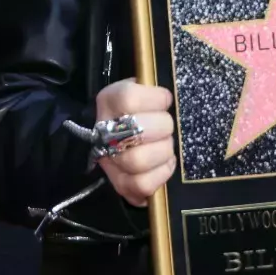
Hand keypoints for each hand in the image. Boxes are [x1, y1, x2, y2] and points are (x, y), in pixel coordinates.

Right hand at [91, 80, 174, 205]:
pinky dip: (161, 174)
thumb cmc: (146, 108)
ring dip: (162, 152)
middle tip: (167, 127)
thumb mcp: (146, 90)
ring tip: (165, 145)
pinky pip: (142, 185)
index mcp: (109, 101)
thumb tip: (172, 96)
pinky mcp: (120, 184)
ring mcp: (109, 160)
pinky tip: (165, 164)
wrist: (127, 132)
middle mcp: (103, 131)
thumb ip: (155, 89)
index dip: (156, 99)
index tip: (166, 100)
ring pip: (137, 161)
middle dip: (162, 128)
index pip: (129, 98)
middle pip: (135, 131)